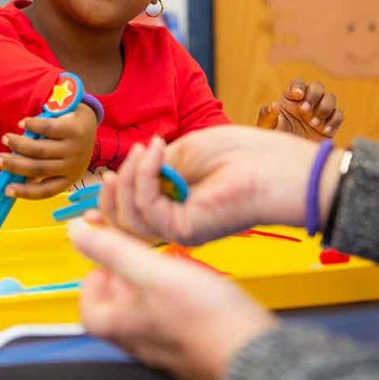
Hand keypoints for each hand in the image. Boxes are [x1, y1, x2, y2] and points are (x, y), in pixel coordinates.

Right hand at [0, 104, 97, 198]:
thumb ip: (38, 167)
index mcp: (68, 178)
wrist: (87, 120)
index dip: (25, 192)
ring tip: (5, 139)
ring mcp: (75, 148)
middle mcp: (74, 166)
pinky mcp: (74, 130)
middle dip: (14, 165)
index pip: (46, 190)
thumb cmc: (65, 143)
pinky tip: (22, 124)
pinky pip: (48, 129)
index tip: (6, 190)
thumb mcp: (56, 160)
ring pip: (40, 149)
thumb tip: (10, 178)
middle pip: (39, 168)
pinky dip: (32, 126)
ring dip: (19, 144)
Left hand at [70, 220, 276, 379]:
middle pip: (116, 306)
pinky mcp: (190, 344)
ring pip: (145, 310)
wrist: (252, 352)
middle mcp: (138, 341)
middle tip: (136, 251)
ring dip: (150, 284)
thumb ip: (113, 250)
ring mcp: (164, 346)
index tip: (107, 254)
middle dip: (123, 274)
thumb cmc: (204, 319)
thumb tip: (76, 230)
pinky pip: (170, 318)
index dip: (94, 274)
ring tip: (165, 262)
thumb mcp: (152, 272)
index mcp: (119, 327)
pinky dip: (173, 297)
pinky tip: (191, 284)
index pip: (88, 303)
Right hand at [88, 128, 321, 245]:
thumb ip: (150, 169)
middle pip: (123, 223)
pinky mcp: (185, 230)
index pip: (132, 216)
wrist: (277, 167)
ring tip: (145, 149)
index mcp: (177, 207)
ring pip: (129, 219)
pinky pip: (146, 207)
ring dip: (129, 177)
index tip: (101, 180)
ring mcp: (180, 230)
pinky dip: (143, 175)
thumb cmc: (241, 154)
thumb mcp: (183, 153)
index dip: (110, 201)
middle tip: (116, 167)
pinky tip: (154, 152)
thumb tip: (116, 175)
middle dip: (112, 193)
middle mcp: (176, 224)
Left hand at [257, 79, 342, 138]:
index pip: (298, 84)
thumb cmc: (276, 139)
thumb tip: (274, 105)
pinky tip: (324, 130)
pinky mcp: (330, 124)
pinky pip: (338, 115)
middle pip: (317, 87)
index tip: (297, 95)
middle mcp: (307, 102)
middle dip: (314, 96)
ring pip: (330, 98)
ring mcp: (320, 112)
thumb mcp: (267, 128)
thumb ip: (268, 116)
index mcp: (290, 98)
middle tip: (305, 111)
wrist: (289, 160)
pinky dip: (333, 121)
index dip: (298, 86)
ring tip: (314, 124)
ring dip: (324, 108)